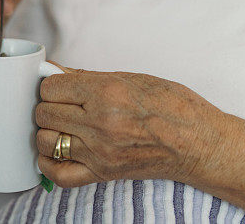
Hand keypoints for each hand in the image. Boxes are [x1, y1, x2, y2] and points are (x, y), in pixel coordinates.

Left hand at [34, 68, 225, 187]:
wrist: (200, 143)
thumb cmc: (172, 106)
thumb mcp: (129, 78)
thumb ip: (85, 76)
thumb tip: (53, 70)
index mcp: (106, 93)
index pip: (50, 88)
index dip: (51, 84)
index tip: (60, 87)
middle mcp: (100, 124)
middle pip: (44, 113)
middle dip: (48, 105)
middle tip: (62, 105)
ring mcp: (100, 152)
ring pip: (46, 140)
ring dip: (48, 132)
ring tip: (62, 126)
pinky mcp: (103, 173)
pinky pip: (58, 174)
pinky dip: (49, 163)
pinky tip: (57, 151)